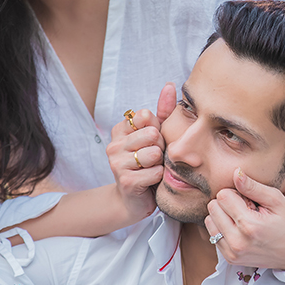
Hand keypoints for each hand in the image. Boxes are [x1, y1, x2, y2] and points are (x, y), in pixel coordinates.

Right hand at [106, 82, 176, 219]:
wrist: (135, 199)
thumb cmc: (148, 164)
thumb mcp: (156, 135)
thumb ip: (163, 111)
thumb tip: (171, 85)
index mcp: (119, 129)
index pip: (146, 116)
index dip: (157, 129)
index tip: (152, 141)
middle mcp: (113, 144)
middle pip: (152, 134)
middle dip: (160, 147)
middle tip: (154, 158)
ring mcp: (116, 163)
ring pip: (154, 153)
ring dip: (160, 163)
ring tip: (152, 169)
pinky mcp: (125, 181)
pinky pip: (156, 172)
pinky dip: (159, 177)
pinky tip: (151, 181)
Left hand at [204, 168, 284, 269]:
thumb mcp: (276, 199)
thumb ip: (253, 186)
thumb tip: (235, 173)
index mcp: (249, 226)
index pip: (223, 196)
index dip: (236, 193)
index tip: (251, 201)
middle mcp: (237, 242)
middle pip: (213, 208)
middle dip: (228, 204)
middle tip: (248, 210)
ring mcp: (232, 253)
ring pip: (210, 221)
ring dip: (223, 217)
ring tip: (244, 220)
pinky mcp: (230, 259)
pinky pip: (213, 235)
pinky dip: (224, 229)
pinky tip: (241, 230)